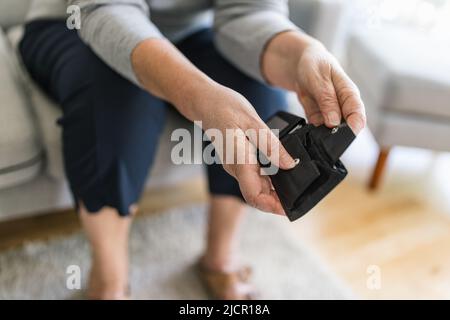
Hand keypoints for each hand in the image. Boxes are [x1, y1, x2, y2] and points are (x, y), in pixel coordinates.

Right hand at [197, 84, 295, 214]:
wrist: (205, 101)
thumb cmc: (225, 107)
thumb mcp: (253, 122)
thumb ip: (271, 145)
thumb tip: (290, 164)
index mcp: (239, 162)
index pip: (254, 196)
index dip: (273, 207)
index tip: (290, 208)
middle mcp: (236, 168)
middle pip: (257, 195)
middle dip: (278, 201)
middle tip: (301, 197)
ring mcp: (236, 166)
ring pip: (257, 187)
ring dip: (275, 190)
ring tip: (297, 185)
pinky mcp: (239, 160)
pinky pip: (255, 175)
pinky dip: (270, 178)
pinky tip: (284, 170)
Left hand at [262, 31, 365, 133]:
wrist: (299, 63)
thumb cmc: (314, 64)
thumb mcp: (319, 78)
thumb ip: (327, 100)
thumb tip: (334, 122)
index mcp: (349, 93)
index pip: (358, 114)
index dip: (354, 127)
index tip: (344, 135)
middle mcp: (342, 106)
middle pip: (345, 127)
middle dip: (335, 133)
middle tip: (324, 133)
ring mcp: (330, 113)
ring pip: (330, 130)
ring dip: (321, 132)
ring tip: (312, 128)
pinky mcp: (318, 117)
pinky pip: (316, 128)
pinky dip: (311, 129)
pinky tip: (306, 126)